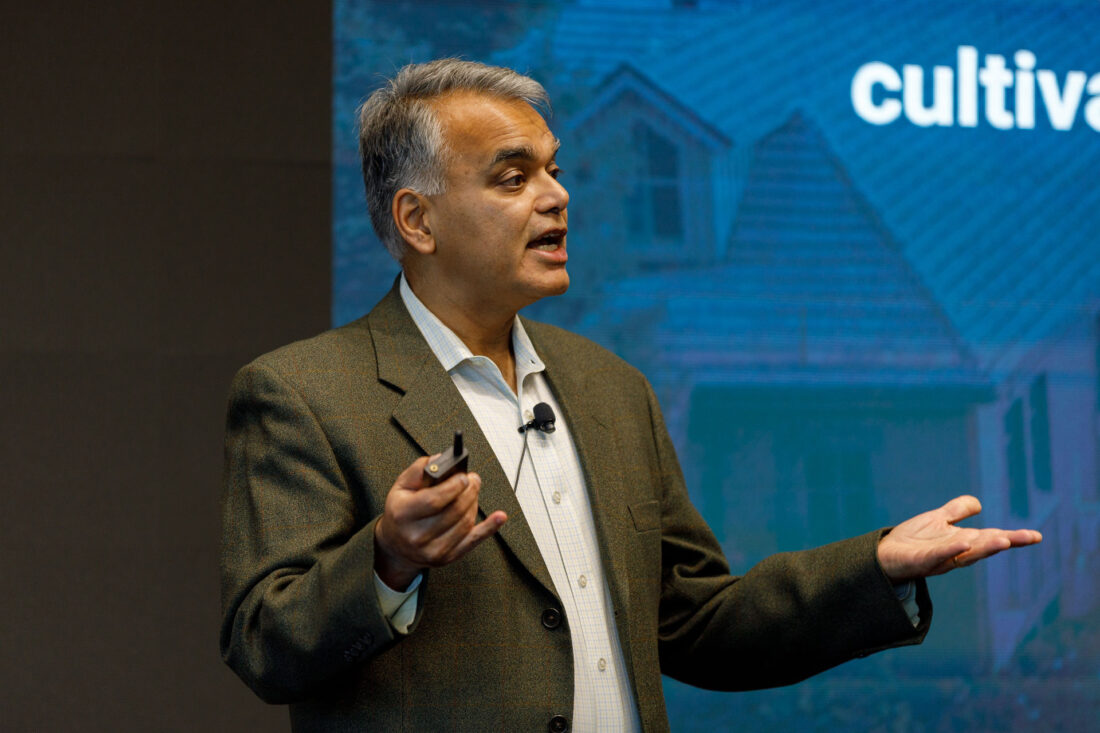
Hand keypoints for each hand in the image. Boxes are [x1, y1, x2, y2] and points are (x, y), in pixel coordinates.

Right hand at [373, 456, 506, 589]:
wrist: (397, 547)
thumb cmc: (401, 511)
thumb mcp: (401, 487)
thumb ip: (420, 469)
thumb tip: (443, 460)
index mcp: (402, 515)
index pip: (434, 500)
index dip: (454, 486)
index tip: (464, 476)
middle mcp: (416, 536)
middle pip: (454, 511)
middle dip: (469, 491)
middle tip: (473, 479)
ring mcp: (433, 551)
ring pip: (465, 522)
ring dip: (474, 502)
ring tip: (472, 492)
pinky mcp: (447, 558)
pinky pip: (473, 541)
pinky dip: (489, 527)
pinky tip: (500, 516)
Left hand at [877, 495, 1041, 581]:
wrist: (883, 555)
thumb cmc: (913, 541)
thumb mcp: (937, 520)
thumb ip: (956, 511)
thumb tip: (978, 504)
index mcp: (962, 543)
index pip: (991, 539)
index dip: (1013, 538)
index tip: (1036, 536)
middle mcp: (955, 553)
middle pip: (984, 547)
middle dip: (1006, 542)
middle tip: (1030, 538)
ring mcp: (939, 559)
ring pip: (966, 554)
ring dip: (985, 548)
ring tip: (1004, 541)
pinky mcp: (921, 562)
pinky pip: (937, 556)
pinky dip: (951, 549)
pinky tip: (962, 542)